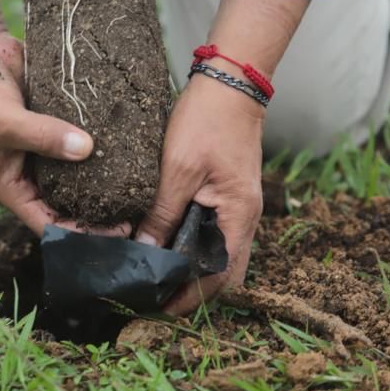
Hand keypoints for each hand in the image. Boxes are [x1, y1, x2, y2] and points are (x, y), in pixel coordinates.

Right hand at [0, 0, 127, 235]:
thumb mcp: (4, 123)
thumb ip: (43, 136)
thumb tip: (87, 149)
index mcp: (13, 185)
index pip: (50, 222)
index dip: (82, 233)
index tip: (118, 231)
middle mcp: (32, 170)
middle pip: (70, 199)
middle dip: (100, 207)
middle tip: (138, 207)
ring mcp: (47, 144)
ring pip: (80, 167)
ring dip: (106, 172)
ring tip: (141, 179)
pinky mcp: (58, 119)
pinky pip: (83, 134)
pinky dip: (103, 138)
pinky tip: (132, 139)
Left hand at [137, 72, 264, 313]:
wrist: (231, 83)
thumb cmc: (206, 121)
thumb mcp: (177, 169)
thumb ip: (162, 213)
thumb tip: (143, 251)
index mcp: (238, 217)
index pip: (219, 276)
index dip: (190, 297)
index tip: (158, 307)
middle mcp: (245, 218)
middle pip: (223, 272)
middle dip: (191, 290)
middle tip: (153, 297)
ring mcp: (240, 206)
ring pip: (219, 254)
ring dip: (193, 269)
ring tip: (157, 276)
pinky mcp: (230, 194)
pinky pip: (215, 233)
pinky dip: (194, 246)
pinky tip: (168, 244)